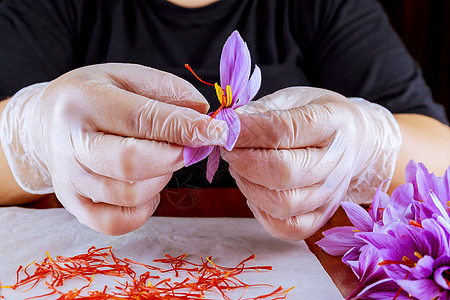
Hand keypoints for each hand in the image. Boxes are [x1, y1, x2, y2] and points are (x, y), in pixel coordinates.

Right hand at [0, 63, 226, 234]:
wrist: (47, 123)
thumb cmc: (96, 97)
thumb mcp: (127, 76)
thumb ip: (167, 90)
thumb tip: (203, 113)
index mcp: (84, 102)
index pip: (141, 119)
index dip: (184, 128)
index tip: (217, 132)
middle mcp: (70, 143)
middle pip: (131, 163)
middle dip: (174, 158)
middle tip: (190, 148)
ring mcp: (69, 178)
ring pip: (129, 194)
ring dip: (160, 179)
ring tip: (161, 160)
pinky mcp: (73, 204)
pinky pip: (117, 222)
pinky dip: (144, 209)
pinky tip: (147, 187)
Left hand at [221, 87, 400, 240]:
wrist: (353, 139)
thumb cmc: (315, 114)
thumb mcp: (292, 98)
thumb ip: (260, 111)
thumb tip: (227, 127)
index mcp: (331, 121)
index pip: (284, 131)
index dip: (247, 132)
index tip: (225, 128)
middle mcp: (336, 160)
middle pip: (283, 173)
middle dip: (244, 162)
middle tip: (229, 150)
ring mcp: (331, 193)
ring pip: (282, 205)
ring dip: (248, 186)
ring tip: (240, 168)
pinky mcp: (323, 215)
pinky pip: (287, 228)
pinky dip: (262, 214)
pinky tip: (256, 192)